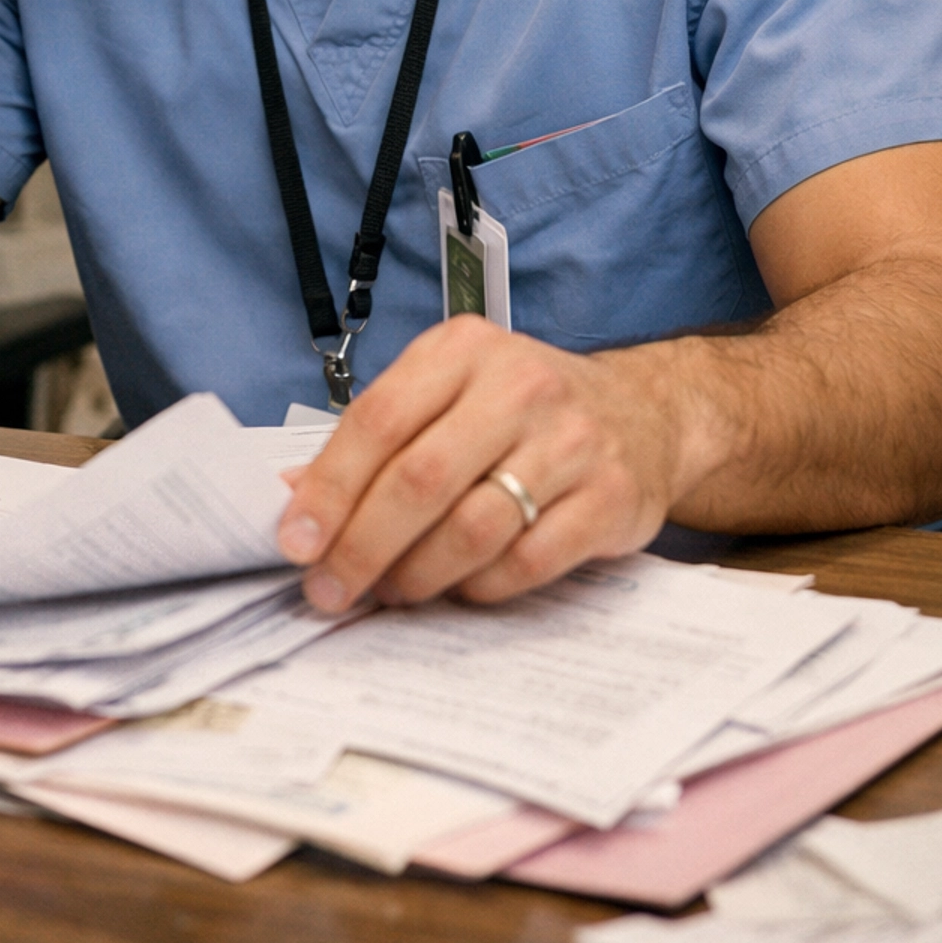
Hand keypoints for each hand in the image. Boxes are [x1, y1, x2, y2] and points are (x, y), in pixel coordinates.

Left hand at [275, 317, 689, 607]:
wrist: (645, 411)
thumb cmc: (523, 409)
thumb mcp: (449, 391)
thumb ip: (379, 437)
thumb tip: (296, 495)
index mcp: (462, 350)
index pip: (379, 420)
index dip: (330, 487)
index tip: (296, 541)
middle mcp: (518, 386)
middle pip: (421, 478)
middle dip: (363, 546)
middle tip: (330, 589)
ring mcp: (571, 441)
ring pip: (473, 527)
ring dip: (418, 574)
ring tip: (392, 592)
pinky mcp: (610, 496)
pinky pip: (528, 561)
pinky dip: (481, 586)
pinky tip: (460, 587)